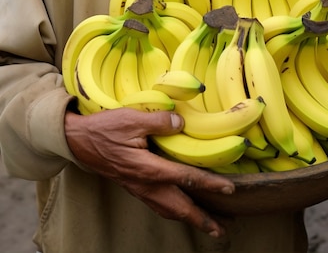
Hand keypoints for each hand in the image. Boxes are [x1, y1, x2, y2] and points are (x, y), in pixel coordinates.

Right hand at [64, 108, 234, 236]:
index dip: (209, 184)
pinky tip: (179, 208)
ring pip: (168, 209)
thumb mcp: (132, 118)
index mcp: (147, 169)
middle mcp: (145, 184)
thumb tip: (181, 123)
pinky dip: (173, 210)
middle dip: (202, 219)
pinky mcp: (133, 185)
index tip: (229, 190)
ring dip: (189, 218)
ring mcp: (138, 188)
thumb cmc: (104, 129)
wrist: (78, 141)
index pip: (185, 178)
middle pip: (179, 207)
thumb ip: (159, 121)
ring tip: (207, 224)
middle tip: (222, 229)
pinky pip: (158, 205)